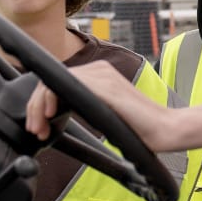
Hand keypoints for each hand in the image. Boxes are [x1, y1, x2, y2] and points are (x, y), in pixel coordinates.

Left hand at [26, 62, 201, 150]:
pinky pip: (70, 84)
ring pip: (56, 81)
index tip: (39, 126)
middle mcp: (100, 70)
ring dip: (39, 106)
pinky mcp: (106, 87)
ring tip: (39, 128)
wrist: (166, 130)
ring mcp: (103, 76)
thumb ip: (85, 107)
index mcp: (99, 74)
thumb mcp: (104, 114)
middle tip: (35, 129)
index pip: (59, 80)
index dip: (40, 102)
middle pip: (53, 79)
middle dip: (35, 106)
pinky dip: (52, 99)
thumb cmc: (140, 128)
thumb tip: (58, 113)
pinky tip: (49, 116)